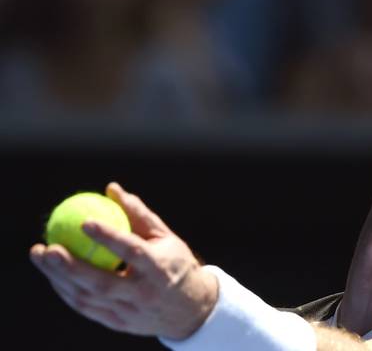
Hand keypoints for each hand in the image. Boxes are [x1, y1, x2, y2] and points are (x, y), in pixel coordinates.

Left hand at [30, 182, 217, 339]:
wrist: (190, 309)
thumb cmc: (175, 263)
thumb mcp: (165, 237)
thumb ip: (138, 215)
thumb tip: (111, 189)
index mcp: (160, 268)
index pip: (132, 252)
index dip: (108, 237)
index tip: (84, 221)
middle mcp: (144, 293)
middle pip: (102, 282)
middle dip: (70, 266)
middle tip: (47, 246)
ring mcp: (130, 312)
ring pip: (88, 298)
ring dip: (59, 278)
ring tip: (40, 255)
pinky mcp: (119, 324)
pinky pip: (86, 308)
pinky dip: (66, 291)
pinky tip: (53, 274)